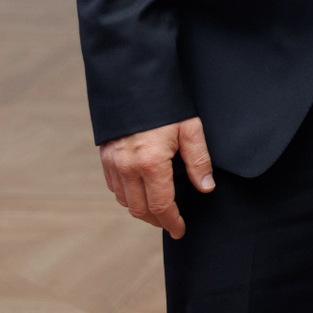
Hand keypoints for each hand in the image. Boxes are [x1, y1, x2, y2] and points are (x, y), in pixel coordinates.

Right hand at [98, 117, 213, 238]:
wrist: (134, 82)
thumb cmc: (167, 105)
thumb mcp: (190, 129)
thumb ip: (199, 160)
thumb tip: (206, 187)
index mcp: (150, 163)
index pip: (161, 205)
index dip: (172, 222)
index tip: (180, 230)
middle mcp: (127, 167)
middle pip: (139, 209)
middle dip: (156, 220)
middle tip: (171, 224)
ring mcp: (112, 163)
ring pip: (124, 200)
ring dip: (140, 210)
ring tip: (158, 212)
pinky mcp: (105, 157)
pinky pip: (114, 187)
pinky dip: (127, 196)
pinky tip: (140, 194)